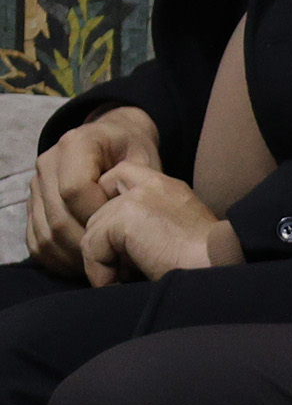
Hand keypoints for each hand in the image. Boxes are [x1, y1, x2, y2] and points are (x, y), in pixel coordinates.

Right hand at [29, 104, 157, 277]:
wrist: (115, 138)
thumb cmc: (134, 151)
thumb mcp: (145, 160)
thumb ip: (138, 188)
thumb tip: (130, 227)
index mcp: (76, 144)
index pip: (75, 190)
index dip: (99, 215)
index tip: (124, 228)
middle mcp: (48, 163)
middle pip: (59, 218)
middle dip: (89, 245)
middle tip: (117, 261)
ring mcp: (36, 186)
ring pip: (46, 235)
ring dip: (74, 258)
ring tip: (104, 265)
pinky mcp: (33, 205)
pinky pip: (37, 241)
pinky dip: (59, 259)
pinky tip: (84, 265)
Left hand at [78, 162, 240, 283]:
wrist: (218, 266)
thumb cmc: (203, 260)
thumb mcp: (178, 229)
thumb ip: (150, 222)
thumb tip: (116, 243)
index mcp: (165, 186)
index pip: (118, 176)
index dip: (108, 205)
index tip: (120, 241)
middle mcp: (151, 185)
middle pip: (99, 211)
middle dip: (104, 243)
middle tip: (125, 269)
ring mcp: (137, 199)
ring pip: (92, 230)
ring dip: (101, 260)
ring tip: (122, 279)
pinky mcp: (126, 218)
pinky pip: (92, 246)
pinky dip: (99, 270)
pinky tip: (117, 283)